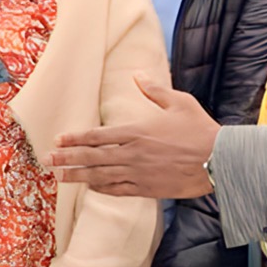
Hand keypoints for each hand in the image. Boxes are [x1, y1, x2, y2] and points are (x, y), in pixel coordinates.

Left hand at [47, 73, 220, 197]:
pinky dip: (101, 189)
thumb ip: (154, 90)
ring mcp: (138, 173)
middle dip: (67, 158)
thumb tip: (137, 76)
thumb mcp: (178, 102)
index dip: (75, 138)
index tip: (59, 139)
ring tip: (59, 177)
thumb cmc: (200, 129)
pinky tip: (90, 187)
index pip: (97, 135)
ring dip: (78, 176)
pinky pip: (118, 190)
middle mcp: (132, 153)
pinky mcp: (147, 189)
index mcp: (136, 131)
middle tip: (47, 160)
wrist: (220, 161)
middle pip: (92, 157)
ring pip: (100, 175)